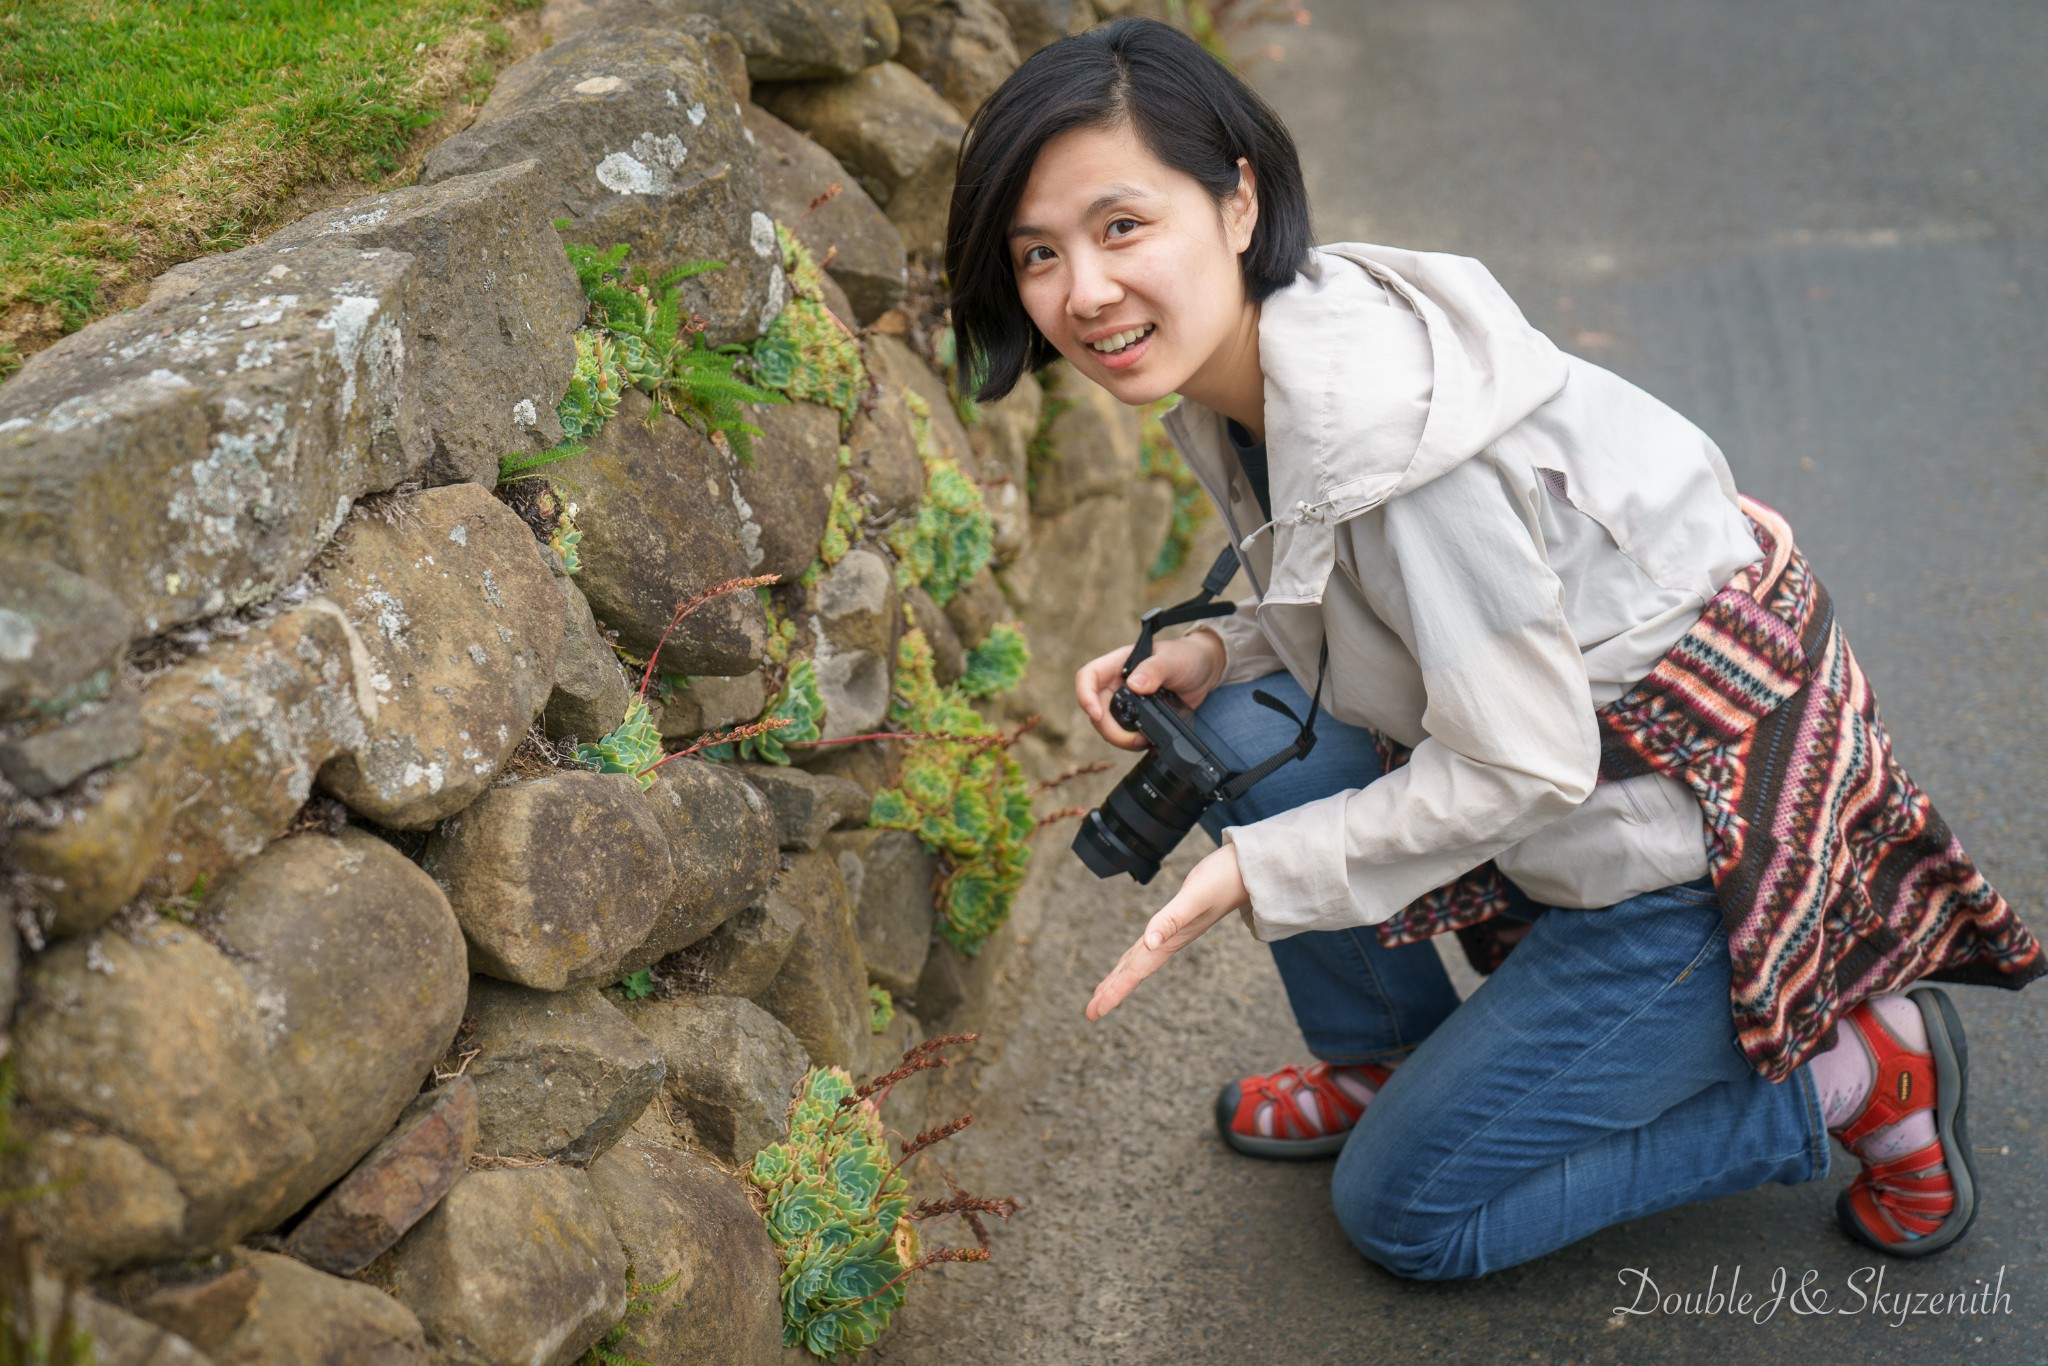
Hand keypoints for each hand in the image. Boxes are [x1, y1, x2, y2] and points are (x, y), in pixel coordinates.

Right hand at [1073, 630, 1227, 752]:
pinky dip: (1130, 741)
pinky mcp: (1135, 716)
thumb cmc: (1186, 657)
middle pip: (1096, 708)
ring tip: (1142, 741)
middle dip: (1108, 729)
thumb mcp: (1173, 660)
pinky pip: (1123, 732)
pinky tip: (1146, 740)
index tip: (1097, 714)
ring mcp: (1124, 701)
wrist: (1203, 670)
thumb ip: (1155, 670)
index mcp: (1118, 664)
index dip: (1085, 696)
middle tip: (1132, 739)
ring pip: (1106, 724)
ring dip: (1119, 738)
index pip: (1088, 677)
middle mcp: (1116, 683)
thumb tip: (1134, 684)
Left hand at [1085, 842, 1249, 1019]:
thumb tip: (1149, 943)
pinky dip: (1135, 956)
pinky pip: (1149, 945)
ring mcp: (1175, 932)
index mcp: (1170, 940)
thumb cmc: (1224, 880)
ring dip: (1121, 976)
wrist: (1251, 871)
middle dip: (1112, 991)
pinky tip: (1135, 956)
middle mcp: (1171, 940)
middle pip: (1134, 971)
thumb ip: (1172, 919)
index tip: (1094, 1012)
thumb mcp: (1194, 897)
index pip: (1136, 971)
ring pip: (1140, 960)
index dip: (1114, 991)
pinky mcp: (1178, 919)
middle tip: (1091, 1012)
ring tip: (1104, 991)